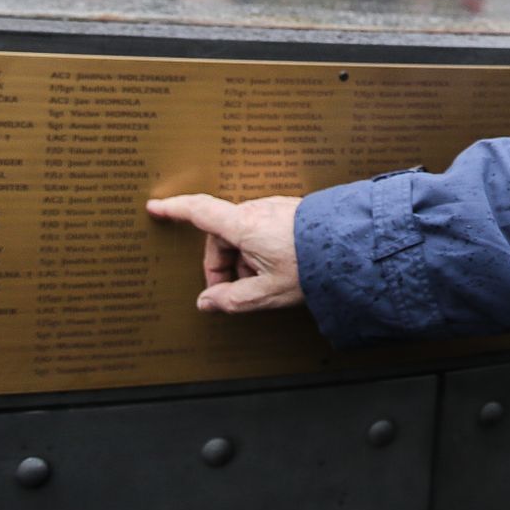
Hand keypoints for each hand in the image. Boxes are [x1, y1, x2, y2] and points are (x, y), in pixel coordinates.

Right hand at [145, 193, 304, 312]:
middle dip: (222, 265)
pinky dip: (261, 250)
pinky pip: (263, 230)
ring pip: (244, 235)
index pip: (199, 212)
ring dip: (245, 260)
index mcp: (243, 225)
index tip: (155, 207)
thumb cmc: (312, 266)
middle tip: (235, 292)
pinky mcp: (290, 211)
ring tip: (266, 282)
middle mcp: (256, 210)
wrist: (354, 247)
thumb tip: (207, 302)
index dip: (175, 210)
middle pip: (222, 235)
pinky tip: (281, 270)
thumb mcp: (266, 293)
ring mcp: (275, 208)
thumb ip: (231, 300)